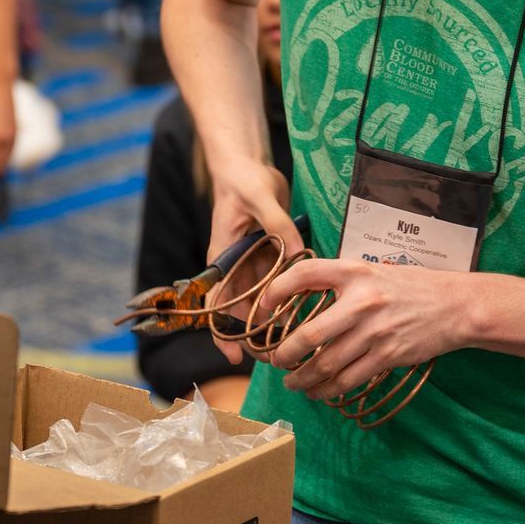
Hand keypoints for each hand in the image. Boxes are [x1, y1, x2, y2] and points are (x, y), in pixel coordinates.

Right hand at [204, 159, 297, 362]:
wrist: (246, 166)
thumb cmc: (244, 179)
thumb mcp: (259, 196)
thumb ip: (278, 224)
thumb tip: (297, 251)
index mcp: (222, 257)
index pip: (215, 303)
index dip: (221, 332)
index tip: (234, 356)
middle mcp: (235, 266)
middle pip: (240, 310)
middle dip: (255, 336)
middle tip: (279, 357)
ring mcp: (252, 262)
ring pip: (261, 301)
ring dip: (275, 321)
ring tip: (297, 343)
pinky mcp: (268, 255)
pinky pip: (279, 283)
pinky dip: (290, 297)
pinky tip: (309, 311)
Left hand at [255, 260, 477, 400]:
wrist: (454, 305)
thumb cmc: (410, 286)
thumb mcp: (373, 270)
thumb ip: (341, 280)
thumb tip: (303, 293)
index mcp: (354, 272)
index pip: (304, 274)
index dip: (277, 290)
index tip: (264, 305)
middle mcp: (362, 301)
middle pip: (309, 334)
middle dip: (286, 354)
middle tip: (277, 361)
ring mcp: (375, 332)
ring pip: (327, 364)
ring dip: (303, 378)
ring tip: (293, 382)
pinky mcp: (388, 356)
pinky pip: (349, 380)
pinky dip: (329, 390)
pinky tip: (320, 391)